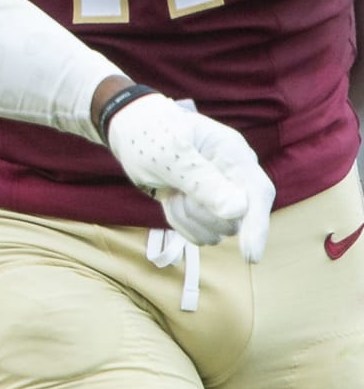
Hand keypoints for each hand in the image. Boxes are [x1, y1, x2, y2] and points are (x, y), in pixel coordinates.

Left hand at [105, 92, 274, 261]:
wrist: (130, 132)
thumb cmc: (149, 135)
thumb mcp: (170, 156)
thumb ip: (201, 182)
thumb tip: (237, 211)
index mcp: (233, 154)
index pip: (258, 193)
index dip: (257, 226)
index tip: (250, 256)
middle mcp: (234, 176)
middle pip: (236, 219)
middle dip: (201, 213)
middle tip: (177, 190)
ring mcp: (222, 195)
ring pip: (218, 230)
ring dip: (188, 218)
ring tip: (171, 191)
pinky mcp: (206, 210)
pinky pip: (202, 234)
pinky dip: (181, 223)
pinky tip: (171, 200)